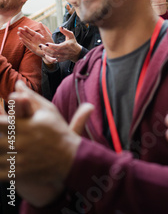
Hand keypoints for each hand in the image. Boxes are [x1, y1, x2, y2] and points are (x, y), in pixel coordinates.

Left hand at [0, 81, 92, 206]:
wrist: (70, 159)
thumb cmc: (58, 132)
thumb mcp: (48, 111)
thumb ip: (30, 97)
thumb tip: (17, 83)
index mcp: (28, 125)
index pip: (0, 123)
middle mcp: (22, 142)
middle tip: (1, 134)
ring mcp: (20, 160)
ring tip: (2, 146)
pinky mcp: (19, 174)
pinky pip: (0, 173)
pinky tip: (1, 159)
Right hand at [17, 25, 55, 64]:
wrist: (51, 50)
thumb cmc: (49, 42)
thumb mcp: (46, 34)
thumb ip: (43, 29)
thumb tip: (39, 22)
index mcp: (37, 36)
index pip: (31, 32)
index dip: (27, 29)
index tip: (24, 26)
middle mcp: (33, 39)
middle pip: (27, 35)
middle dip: (23, 32)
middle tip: (19, 28)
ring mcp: (32, 44)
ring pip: (26, 39)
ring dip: (22, 36)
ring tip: (18, 33)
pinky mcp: (32, 48)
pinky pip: (27, 44)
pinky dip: (24, 42)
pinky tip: (21, 39)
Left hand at [41, 27, 82, 62]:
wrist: (77, 53)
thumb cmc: (73, 43)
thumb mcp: (71, 36)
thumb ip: (65, 31)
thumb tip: (60, 27)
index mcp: (66, 46)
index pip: (57, 47)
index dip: (51, 46)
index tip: (46, 43)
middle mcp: (64, 52)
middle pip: (53, 52)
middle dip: (46, 49)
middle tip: (41, 45)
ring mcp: (62, 56)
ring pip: (52, 56)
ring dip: (46, 53)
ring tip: (42, 48)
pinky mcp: (61, 60)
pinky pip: (53, 60)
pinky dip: (49, 57)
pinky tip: (45, 53)